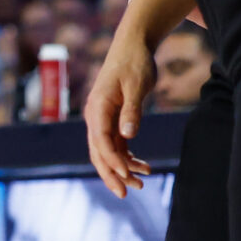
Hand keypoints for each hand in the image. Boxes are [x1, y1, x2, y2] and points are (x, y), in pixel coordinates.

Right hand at [85, 31, 157, 196]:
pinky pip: (116, 144)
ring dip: (122, 168)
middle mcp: (96, 115)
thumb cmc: (135, 63)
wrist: (133, 46)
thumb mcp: (136, 85)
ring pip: (107, 151)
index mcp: (98, 107)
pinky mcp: (114, 119)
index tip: (126, 175)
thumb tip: (127, 135)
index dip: (112, 160)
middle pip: (98, 151)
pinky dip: (128, 157)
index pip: (100, 140)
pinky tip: (144, 166)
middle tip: (126, 194)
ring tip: (142, 183)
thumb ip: (132, 110)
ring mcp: (103, 118)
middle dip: (111, 174)